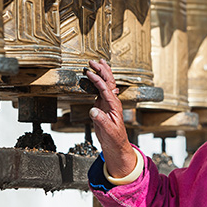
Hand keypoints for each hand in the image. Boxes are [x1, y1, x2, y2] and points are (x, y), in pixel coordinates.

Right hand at [85, 59, 136, 177]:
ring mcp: (108, 102)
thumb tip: (93, 110)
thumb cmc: (114, 138)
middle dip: (102, 70)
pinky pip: (101, 90)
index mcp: (114, 105)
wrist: (116, 144)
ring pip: (106, 84)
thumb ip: (101, 120)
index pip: (106, 89)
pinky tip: (94, 76)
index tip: (89, 73)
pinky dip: (98, 81)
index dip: (98, 80)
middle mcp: (112, 101)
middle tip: (93, 61)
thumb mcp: (108, 131)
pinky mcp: (103, 105)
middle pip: (108, 82)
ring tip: (96, 63)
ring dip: (102, 72)